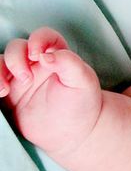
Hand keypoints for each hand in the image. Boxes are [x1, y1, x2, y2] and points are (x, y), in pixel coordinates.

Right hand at [0, 27, 101, 156]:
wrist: (72, 133)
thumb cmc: (81, 104)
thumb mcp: (82, 82)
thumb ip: (69, 63)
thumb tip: (45, 55)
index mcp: (56, 55)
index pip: (43, 37)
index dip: (37, 39)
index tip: (37, 54)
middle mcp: (36, 63)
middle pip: (16, 48)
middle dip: (15, 59)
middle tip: (26, 80)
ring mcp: (20, 77)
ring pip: (0, 63)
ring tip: (4, 91)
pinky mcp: (10, 94)